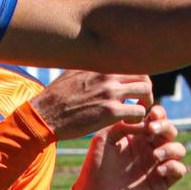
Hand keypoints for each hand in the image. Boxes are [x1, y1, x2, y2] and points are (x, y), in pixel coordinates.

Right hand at [28, 71, 152, 140]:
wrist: (44, 116)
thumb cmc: (55, 98)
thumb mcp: (70, 73)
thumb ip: (88, 68)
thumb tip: (94, 65)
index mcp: (100, 64)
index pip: (132, 64)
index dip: (136, 79)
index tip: (131, 91)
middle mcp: (108, 74)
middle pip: (144, 76)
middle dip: (145, 91)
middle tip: (139, 103)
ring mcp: (110, 92)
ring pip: (146, 91)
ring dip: (145, 104)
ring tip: (134, 114)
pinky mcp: (111, 112)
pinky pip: (139, 112)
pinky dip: (137, 120)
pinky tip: (126, 124)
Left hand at [70, 106, 186, 189]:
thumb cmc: (95, 165)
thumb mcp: (104, 139)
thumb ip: (121, 124)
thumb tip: (142, 120)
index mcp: (138, 136)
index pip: (156, 119)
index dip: (159, 113)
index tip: (152, 114)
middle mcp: (150, 148)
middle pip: (170, 131)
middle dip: (165, 126)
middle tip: (152, 130)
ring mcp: (157, 165)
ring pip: (179, 150)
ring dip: (170, 148)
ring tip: (155, 155)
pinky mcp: (161, 183)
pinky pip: (179, 170)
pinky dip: (173, 167)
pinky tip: (158, 170)